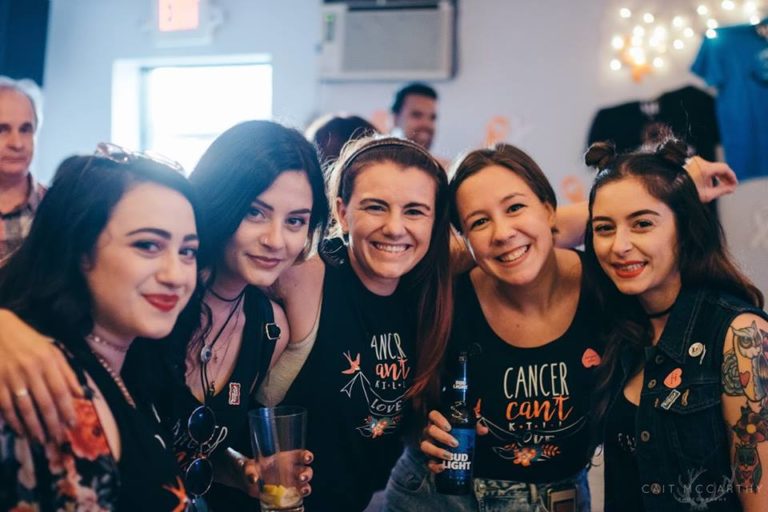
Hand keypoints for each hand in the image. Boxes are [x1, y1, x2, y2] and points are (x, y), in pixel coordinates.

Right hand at [0, 309, 81, 442]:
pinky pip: (6, 406)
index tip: (72, 425)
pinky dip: (14, 420)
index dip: (67, 410)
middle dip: (52, 424)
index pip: (61, 391)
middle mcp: (31, 370)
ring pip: (25, 408)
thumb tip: (81, 394)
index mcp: (48, 361)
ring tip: (41, 440)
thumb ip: (67, 372)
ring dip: (34, 427)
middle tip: (57, 440)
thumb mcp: (52, 350)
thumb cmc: (28, 340)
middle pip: (44, 403)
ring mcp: (11, 377)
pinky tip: (21, 430)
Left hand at [236, 449, 313, 498]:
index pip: (301, 455)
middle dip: (307, 474)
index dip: (307, 456)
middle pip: (306, 470)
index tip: (307, 458)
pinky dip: (297, 499)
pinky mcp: (284, 495)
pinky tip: (295, 499)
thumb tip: (253, 478)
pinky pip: (295, 497)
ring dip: (306, 488)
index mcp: (286, 458)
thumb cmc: (249, 467)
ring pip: (304, 485)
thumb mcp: (247, 466)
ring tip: (302, 491)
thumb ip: (249, 471)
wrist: (244, 480)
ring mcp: (289, 483)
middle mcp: (290, 470)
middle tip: (301, 477)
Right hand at [420, 410, 485, 473]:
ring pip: (425, 446)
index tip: (449, 427)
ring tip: (450, 456)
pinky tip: (443, 467)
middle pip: (430, 430)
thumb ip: (475, 427)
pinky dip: (434, 466)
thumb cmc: (459, 434)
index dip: (439, 420)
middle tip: (455, 443)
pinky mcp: (429, 458)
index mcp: (438, 422)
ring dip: (437, 451)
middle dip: (442, 437)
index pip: (433, 415)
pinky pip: (428, 462)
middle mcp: (430, 432)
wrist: (457, 448)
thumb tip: (484, 430)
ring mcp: (428, 444)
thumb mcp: (468, 428)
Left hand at [685, 156, 737, 202]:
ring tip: (715, 189)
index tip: (734, 184)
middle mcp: (699, 161)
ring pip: (710, 168)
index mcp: (704, 167)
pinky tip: (705, 185)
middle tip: (729, 187)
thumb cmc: (686, 194)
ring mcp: (693, 161)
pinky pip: (702, 168)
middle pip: (717, 167)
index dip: (732, 176)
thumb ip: (722, 191)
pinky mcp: (689, 163)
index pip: (724, 168)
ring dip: (715, 178)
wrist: (669, 191)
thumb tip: (732, 188)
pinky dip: (707, 176)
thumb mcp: (706, 195)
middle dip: (724, 178)